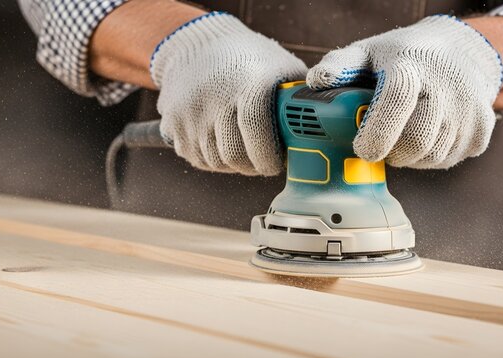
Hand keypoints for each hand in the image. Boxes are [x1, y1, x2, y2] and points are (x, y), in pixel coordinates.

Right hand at [151, 12, 307, 174]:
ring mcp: (190, 113)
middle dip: (252, 166)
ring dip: (232, 164)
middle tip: (261, 162)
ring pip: (215, 161)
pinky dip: (211, 158)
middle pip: (234, 155)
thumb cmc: (247, 59)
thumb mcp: (280, 68)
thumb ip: (302, 98)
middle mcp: (216, 97)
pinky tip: (220, 142)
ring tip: (242, 149)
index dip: (268, 157)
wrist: (195, 45)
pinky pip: (195, 158)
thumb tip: (329, 131)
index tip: (276, 164)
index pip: (257, 132)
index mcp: (249, 83)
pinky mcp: (173, 124)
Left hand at [307, 15, 502, 168]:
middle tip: (381, 146)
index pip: (396, 103)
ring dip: (411, 158)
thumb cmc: (406, 55)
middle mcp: (444, 86)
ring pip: (434, 156)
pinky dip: (434, 158)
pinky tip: (426, 139)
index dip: (377, 133)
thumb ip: (339, 66)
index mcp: (410, 66)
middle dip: (392, 153)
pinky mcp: (483, 126)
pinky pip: (453, 159)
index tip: (362, 148)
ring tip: (402, 140)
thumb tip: (316, 81)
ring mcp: (468, 108)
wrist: (463, 50)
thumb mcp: (369, 52)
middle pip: (417, 140)